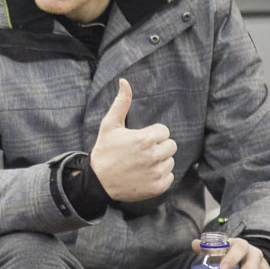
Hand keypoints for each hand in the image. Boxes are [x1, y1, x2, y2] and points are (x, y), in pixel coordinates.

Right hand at [89, 78, 176, 201]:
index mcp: (145, 139)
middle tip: (142, 152)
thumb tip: (124, 81)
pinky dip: (160, 176)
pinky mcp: (158, 187)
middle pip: (171, 145)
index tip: (139, 140)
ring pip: (170, 161)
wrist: (98, 182)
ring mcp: (156, 173)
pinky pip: (169, 177)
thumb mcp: (109, 125)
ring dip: (160, 161)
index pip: (164, 131)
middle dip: (159, 147)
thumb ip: (121, 103)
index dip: (152, 134)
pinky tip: (145, 175)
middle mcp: (153, 156)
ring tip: (142, 164)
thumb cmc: (104, 151)